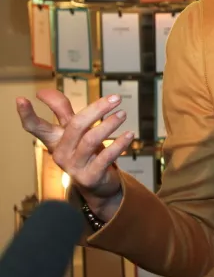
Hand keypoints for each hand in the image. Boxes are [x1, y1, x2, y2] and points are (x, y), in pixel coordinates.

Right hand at [15, 89, 130, 213]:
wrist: (98, 185)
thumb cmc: (85, 152)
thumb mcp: (73, 132)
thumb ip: (62, 112)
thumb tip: (44, 91)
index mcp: (54, 140)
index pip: (35, 127)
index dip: (27, 114)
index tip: (21, 99)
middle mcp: (60, 153)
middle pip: (75, 126)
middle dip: (97, 109)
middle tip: (115, 98)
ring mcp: (74, 166)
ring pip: (91, 139)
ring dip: (110, 124)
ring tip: (123, 114)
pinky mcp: (90, 177)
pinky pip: (106, 156)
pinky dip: (119, 144)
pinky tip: (130, 134)